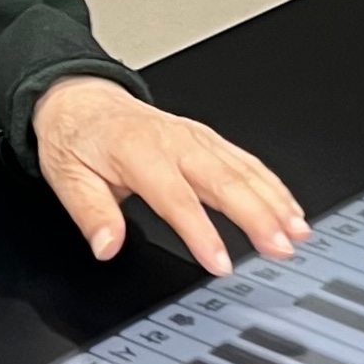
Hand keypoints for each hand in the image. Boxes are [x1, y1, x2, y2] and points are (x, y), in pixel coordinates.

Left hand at [32, 77, 308, 276]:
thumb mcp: (67, 179)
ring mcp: (195, 138)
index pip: (176, 198)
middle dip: (257, 216)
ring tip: (296, 232)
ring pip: (242, 170)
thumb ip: (91, 215)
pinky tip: (290, 208)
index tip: (221, 263)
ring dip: (274, 201)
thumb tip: (106, 247)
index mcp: (138, 151)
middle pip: (223, 181)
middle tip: (280, 248)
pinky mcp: (207, 140)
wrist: (82, 100)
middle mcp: (174, 141)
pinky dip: (272, 185)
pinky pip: (246, 161)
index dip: (202, 232)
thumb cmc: (77, 140)